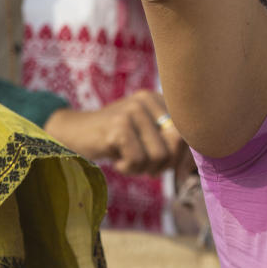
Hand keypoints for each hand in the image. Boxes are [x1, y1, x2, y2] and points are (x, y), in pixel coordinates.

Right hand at [45, 92, 184, 175]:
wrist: (73, 133)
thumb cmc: (115, 139)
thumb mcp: (145, 134)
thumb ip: (170, 142)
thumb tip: (193, 166)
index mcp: (159, 99)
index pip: (188, 132)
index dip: (181, 156)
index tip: (165, 165)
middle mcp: (148, 100)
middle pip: (177, 144)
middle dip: (164, 163)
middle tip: (144, 165)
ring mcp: (132, 111)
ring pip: (159, 155)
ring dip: (143, 167)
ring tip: (128, 161)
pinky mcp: (118, 125)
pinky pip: (138, 160)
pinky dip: (128, 168)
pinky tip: (116, 160)